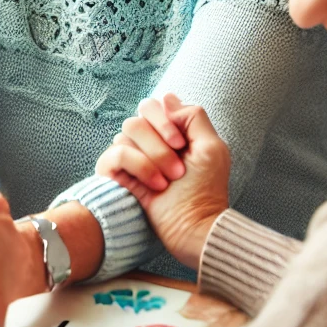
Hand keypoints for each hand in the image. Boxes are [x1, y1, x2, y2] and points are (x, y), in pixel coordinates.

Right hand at [96, 93, 230, 270]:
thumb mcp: (211, 147)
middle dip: (162, 137)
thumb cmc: (206, 190)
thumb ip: (193, 116)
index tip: (183, 144)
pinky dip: (140, 166)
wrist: (194, 228)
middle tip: (178, 165)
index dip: (167, 119)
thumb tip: (166, 98)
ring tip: (170, 180)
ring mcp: (129, 156)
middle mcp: (145, 140)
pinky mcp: (115, 173)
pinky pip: (117, 152)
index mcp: (166, 131)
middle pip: (140, 112)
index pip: (154, 104)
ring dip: (155, 156)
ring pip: (128, 129)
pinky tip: (156, 186)